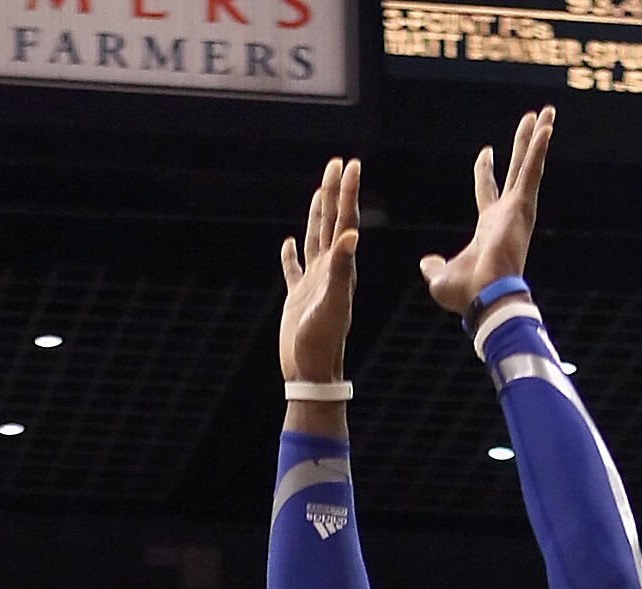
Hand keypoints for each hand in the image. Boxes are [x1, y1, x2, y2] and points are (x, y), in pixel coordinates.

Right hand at [280, 155, 360, 384]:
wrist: (311, 371)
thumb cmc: (323, 341)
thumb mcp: (333, 302)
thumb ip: (342, 269)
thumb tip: (352, 235)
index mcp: (341, 268)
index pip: (346, 222)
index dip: (347, 193)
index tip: (350, 165)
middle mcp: (330, 270)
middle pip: (333, 223)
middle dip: (334, 193)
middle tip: (336, 164)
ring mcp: (313, 282)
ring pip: (316, 239)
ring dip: (318, 215)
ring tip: (320, 191)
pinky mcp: (297, 297)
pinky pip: (294, 268)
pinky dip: (291, 254)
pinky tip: (289, 243)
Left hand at [420, 109, 553, 316]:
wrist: (484, 299)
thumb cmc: (466, 295)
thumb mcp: (440, 277)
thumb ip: (434, 266)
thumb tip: (426, 262)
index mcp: (489, 226)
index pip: (487, 190)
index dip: (486, 170)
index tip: (486, 152)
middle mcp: (507, 214)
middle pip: (516, 169)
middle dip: (523, 144)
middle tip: (533, 119)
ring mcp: (518, 210)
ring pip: (529, 165)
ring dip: (538, 138)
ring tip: (547, 112)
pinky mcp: (523, 208)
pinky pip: (532, 172)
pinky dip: (539, 151)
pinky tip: (546, 128)